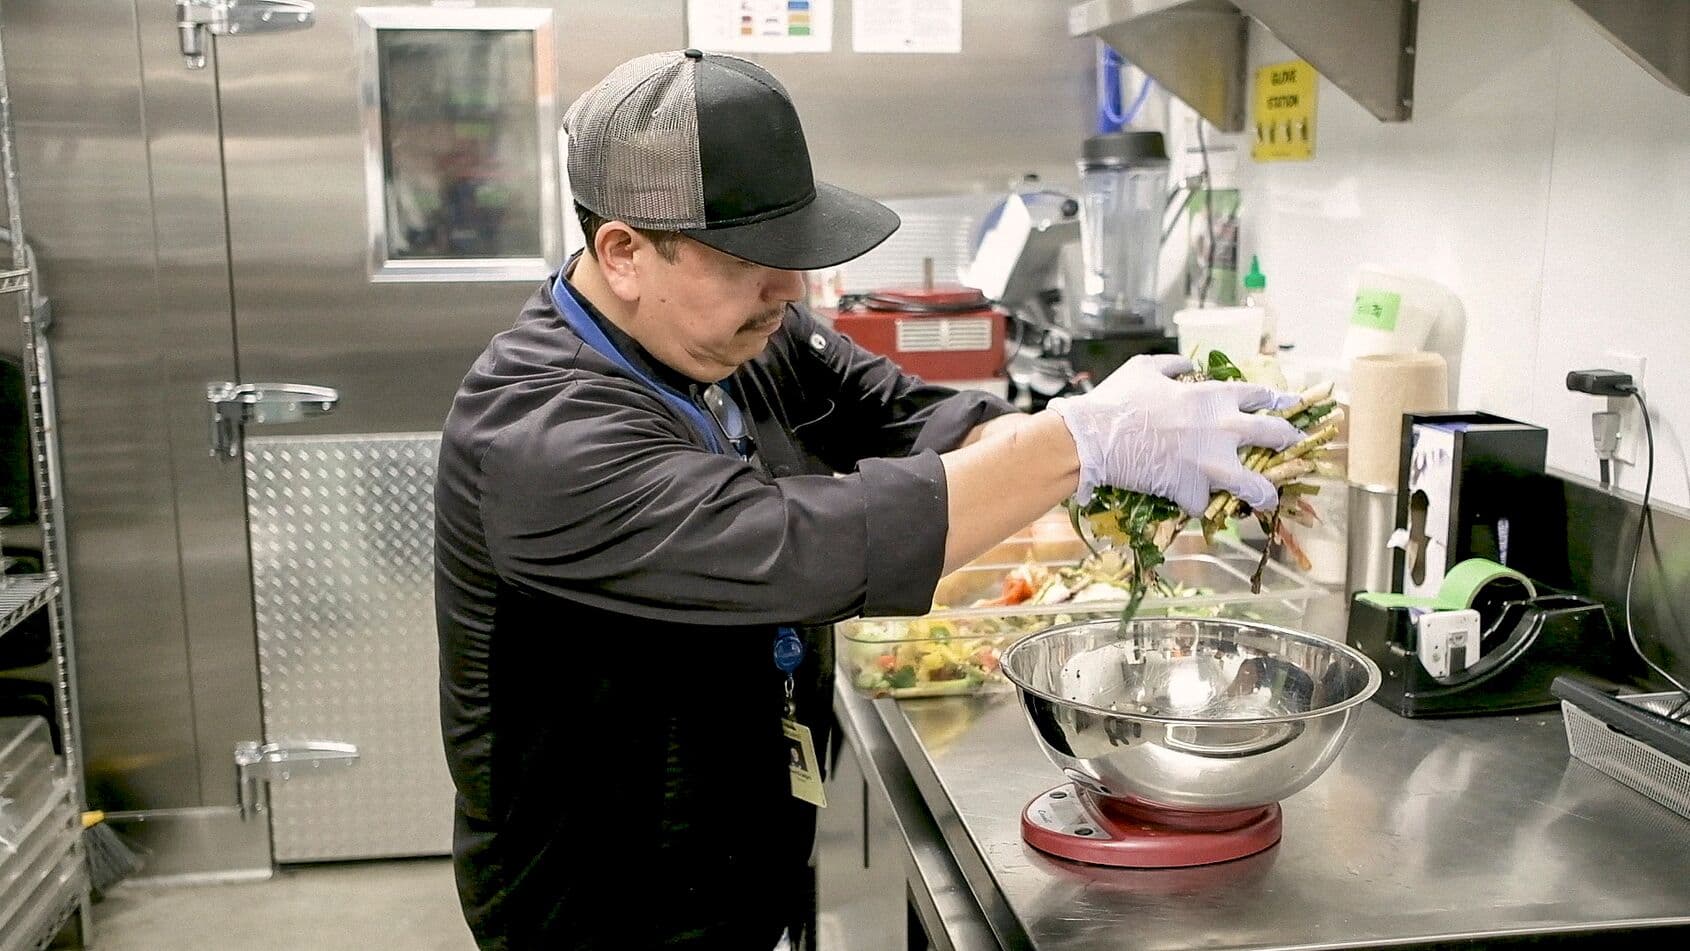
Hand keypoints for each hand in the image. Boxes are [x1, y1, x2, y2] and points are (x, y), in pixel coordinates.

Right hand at [1047, 354, 1301, 515]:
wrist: (1093, 438)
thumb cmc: (1117, 399)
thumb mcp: (1144, 368)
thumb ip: (1172, 366)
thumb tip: (1188, 367)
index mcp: (1213, 396)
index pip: (1259, 394)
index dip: (1278, 399)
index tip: (1289, 403)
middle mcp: (1222, 428)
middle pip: (1273, 434)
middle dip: (1288, 438)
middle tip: (1292, 443)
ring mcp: (1210, 463)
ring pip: (1255, 485)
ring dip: (1265, 493)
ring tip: (1269, 499)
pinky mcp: (1192, 490)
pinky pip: (1203, 502)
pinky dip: (1195, 502)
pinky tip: (1191, 502)